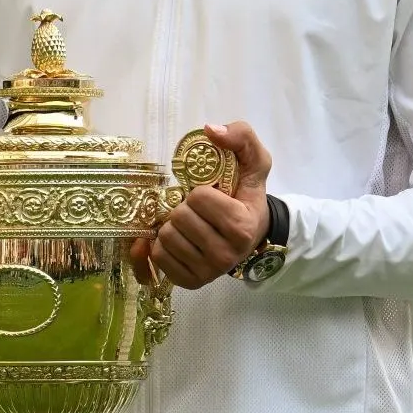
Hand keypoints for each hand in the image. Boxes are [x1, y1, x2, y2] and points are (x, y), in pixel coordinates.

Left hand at [131, 122, 271, 288]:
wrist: (254, 234)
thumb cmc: (248, 196)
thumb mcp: (254, 161)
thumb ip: (241, 137)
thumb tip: (210, 129)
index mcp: (241, 226)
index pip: (198, 198)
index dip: (200, 191)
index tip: (213, 196)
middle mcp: (225, 255)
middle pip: (179, 219)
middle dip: (183, 208)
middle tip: (198, 212)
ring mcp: (207, 272)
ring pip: (165, 239)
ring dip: (172, 226)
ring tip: (190, 225)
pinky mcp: (190, 282)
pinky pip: (157, 258)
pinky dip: (161, 246)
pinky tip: (178, 240)